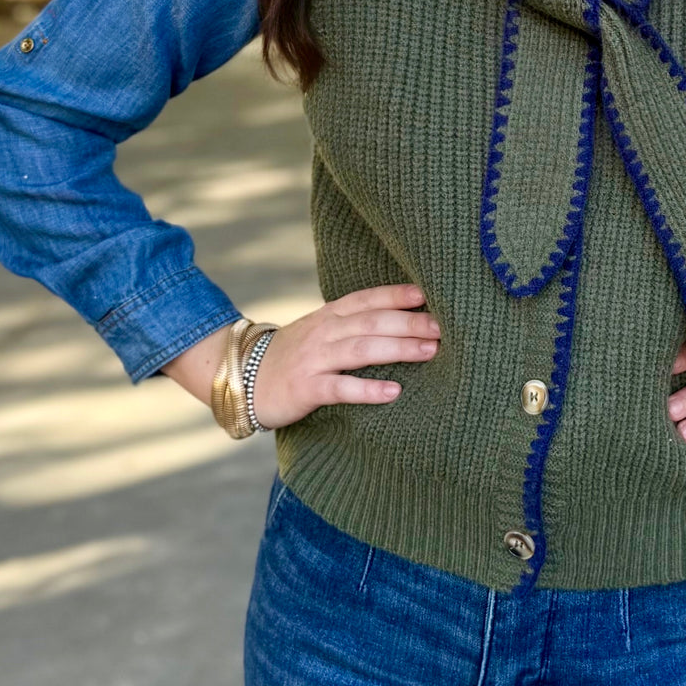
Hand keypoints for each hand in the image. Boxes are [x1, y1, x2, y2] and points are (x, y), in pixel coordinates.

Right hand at [250, 283, 440, 428]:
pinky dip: (368, 389)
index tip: (428, 293)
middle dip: (409, 322)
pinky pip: (340, 388)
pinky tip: (393, 392)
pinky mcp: (306, 388)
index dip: (397, 294)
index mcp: (329, 315)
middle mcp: (323, 331)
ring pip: (361, 349)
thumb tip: (402, 322)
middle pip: (372, 322)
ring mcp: (314, 359)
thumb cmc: (293, 357)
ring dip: (398, 348)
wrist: (242, 379)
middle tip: (443, 326)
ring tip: (430, 351)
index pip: (367, 299)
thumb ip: (353, 325)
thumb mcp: (320, 332)